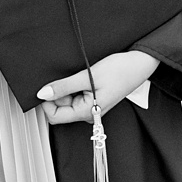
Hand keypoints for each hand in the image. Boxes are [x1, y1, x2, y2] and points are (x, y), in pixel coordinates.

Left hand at [38, 50, 155, 123]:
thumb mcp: (87, 77)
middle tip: (70, 79)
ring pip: (66, 102)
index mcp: (87, 113)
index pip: (55, 117)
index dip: (47, 102)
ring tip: (79, 77)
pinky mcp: (92, 100)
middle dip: (58, 94)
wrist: (138, 64)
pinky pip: (74, 96)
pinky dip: (73, 87)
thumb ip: (63, 87)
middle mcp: (88, 114)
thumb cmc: (120, 71)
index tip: (48, 87)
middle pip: (59, 109)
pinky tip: (82, 78)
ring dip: (66, 89)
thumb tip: (43, 94)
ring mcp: (90, 107)